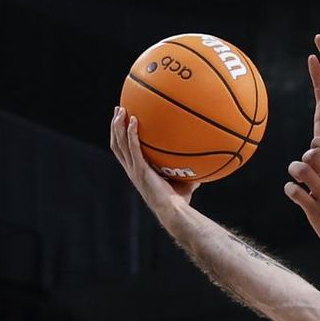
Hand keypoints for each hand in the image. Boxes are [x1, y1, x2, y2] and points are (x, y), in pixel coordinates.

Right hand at [109, 108, 199, 224]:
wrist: (174, 211)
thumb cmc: (179, 202)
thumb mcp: (184, 182)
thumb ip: (189, 172)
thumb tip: (203, 164)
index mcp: (137, 172)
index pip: (123, 152)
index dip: (119, 137)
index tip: (122, 121)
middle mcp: (133, 170)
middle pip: (117, 144)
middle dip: (115, 126)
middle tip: (118, 109)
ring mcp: (135, 170)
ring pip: (120, 144)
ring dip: (118, 126)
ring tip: (121, 110)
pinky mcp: (141, 170)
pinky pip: (133, 148)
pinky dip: (132, 133)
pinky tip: (135, 120)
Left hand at [286, 136, 319, 262]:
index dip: (318, 144)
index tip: (314, 151)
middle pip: (315, 154)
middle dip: (305, 157)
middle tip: (305, 166)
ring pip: (303, 170)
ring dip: (294, 169)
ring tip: (296, 177)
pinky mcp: (316, 213)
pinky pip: (295, 192)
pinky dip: (290, 189)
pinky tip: (293, 192)